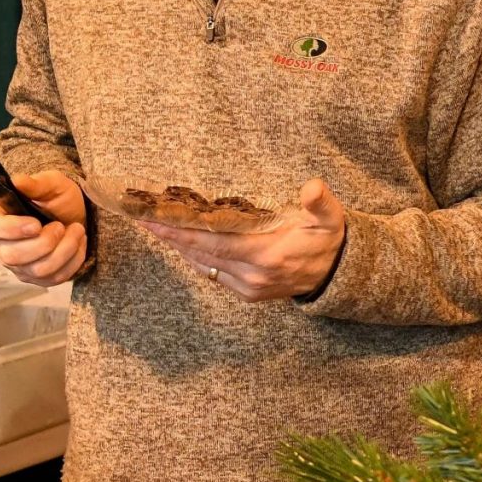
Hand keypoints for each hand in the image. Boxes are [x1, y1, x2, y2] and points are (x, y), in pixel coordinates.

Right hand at [0, 169, 89, 285]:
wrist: (78, 215)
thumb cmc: (58, 198)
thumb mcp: (51, 183)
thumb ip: (35, 183)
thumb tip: (18, 181)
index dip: (9, 229)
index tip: (35, 224)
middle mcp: (2, 245)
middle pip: (12, 256)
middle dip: (44, 242)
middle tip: (60, 225)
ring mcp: (19, 266)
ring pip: (37, 270)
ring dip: (65, 249)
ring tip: (76, 230)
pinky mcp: (38, 278)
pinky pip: (55, 277)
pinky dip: (73, 259)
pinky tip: (78, 243)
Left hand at [142, 178, 346, 301]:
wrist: (337, 275)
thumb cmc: (328, 240)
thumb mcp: (330, 218)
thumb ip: (320, 203)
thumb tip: (312, 188)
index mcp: (267, 255)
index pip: (213, 242)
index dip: (181, 232)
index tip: (155, 219)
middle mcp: (252, 275)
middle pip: (201, 255)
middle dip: (171, 237)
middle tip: (144, 218)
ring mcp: (249, 287)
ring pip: (204, 267)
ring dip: (179, 248)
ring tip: (157, 227)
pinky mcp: (248, 293)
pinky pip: (213, 275)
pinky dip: (195, 259)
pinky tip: (183, 244)